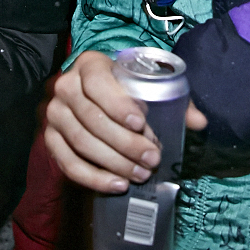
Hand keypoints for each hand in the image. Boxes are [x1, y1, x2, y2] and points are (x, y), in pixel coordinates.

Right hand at [43, 50, 205, 193]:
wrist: (92, 92)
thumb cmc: (124, 87)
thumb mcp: (147, 83)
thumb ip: (175, 98)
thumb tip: (200, 122)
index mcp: (89, 64)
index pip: (97, 83)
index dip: (117, 104)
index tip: (141, 124)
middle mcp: (65, 86)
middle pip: (91, 118)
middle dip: (124, 143)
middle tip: (151, 159)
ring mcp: (54, 114)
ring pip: (80, 142)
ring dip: (113, 163)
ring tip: (140, 174)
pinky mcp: (50, 139)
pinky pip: (67, 163)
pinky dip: (93, 178)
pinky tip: (117, 185)